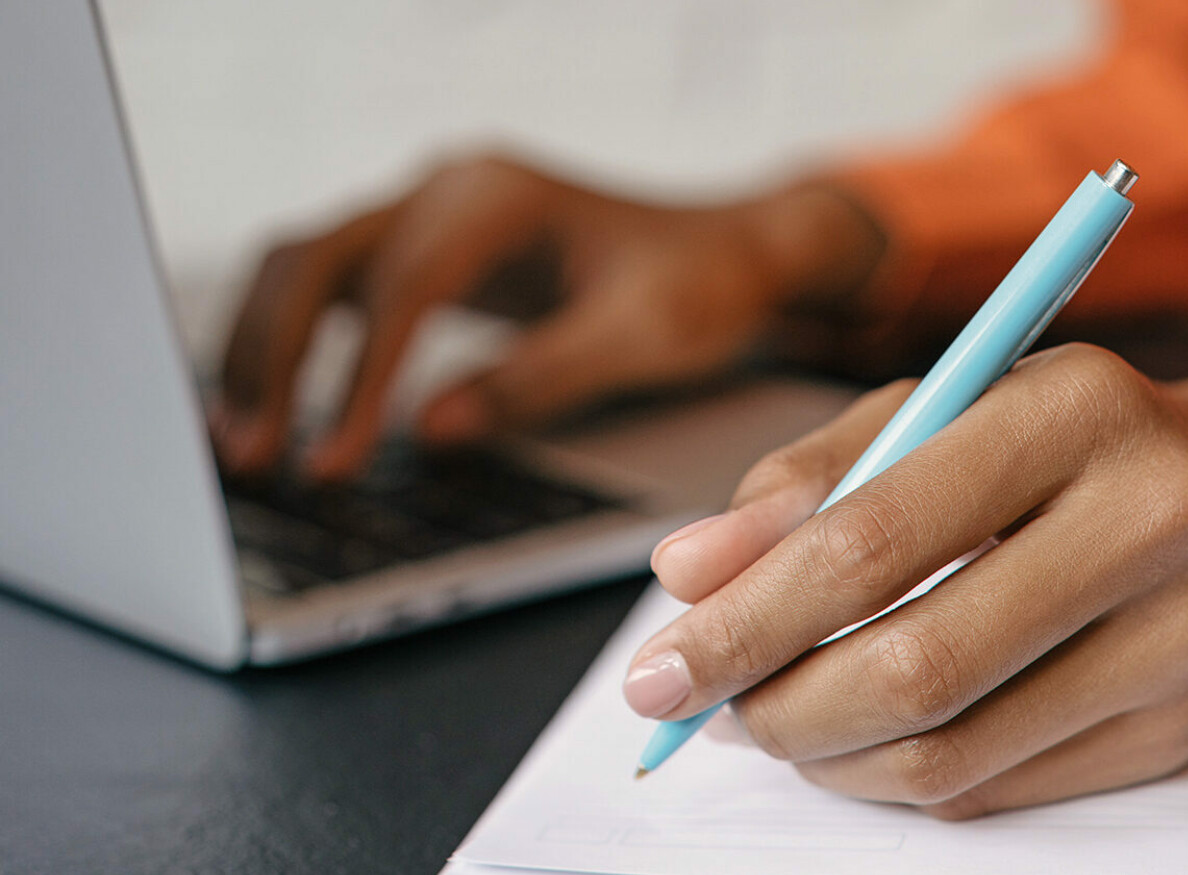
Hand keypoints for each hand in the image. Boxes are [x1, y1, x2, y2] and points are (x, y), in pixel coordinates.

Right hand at [214, 152, 883, 478]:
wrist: (733, 253)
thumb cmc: (701, 286)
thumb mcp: (643, 336)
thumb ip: (541, 378)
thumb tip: (433, 431)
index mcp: (499, 197)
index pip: (401, 284)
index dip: (359, 375)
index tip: (338, 456)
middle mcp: (448, 190)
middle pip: (316, 258)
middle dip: (272, 359)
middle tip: (251, 457)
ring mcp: (426, 215)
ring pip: (303, 267)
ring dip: (261, 352)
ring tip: (240, 446)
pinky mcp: (422, 252)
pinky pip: (328, 289)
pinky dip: (289, 346)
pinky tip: (271, 411)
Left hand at [622, 346, 1187, 818]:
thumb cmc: (1079, 441)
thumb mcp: (948, 406)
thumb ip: (812, 475)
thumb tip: (687, 573)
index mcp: (1078, 406)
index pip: (876, 538)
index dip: (746, 618)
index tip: (659, 664)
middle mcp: (1153, 519)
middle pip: (917, 665)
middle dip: (776, 707)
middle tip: (704, 710)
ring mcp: (1185, 638)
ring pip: (954, 750)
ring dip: (828, 755)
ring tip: (773, 720)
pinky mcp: (1185, 727)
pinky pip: (999, 788)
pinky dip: (902, 777)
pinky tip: (865, 738)